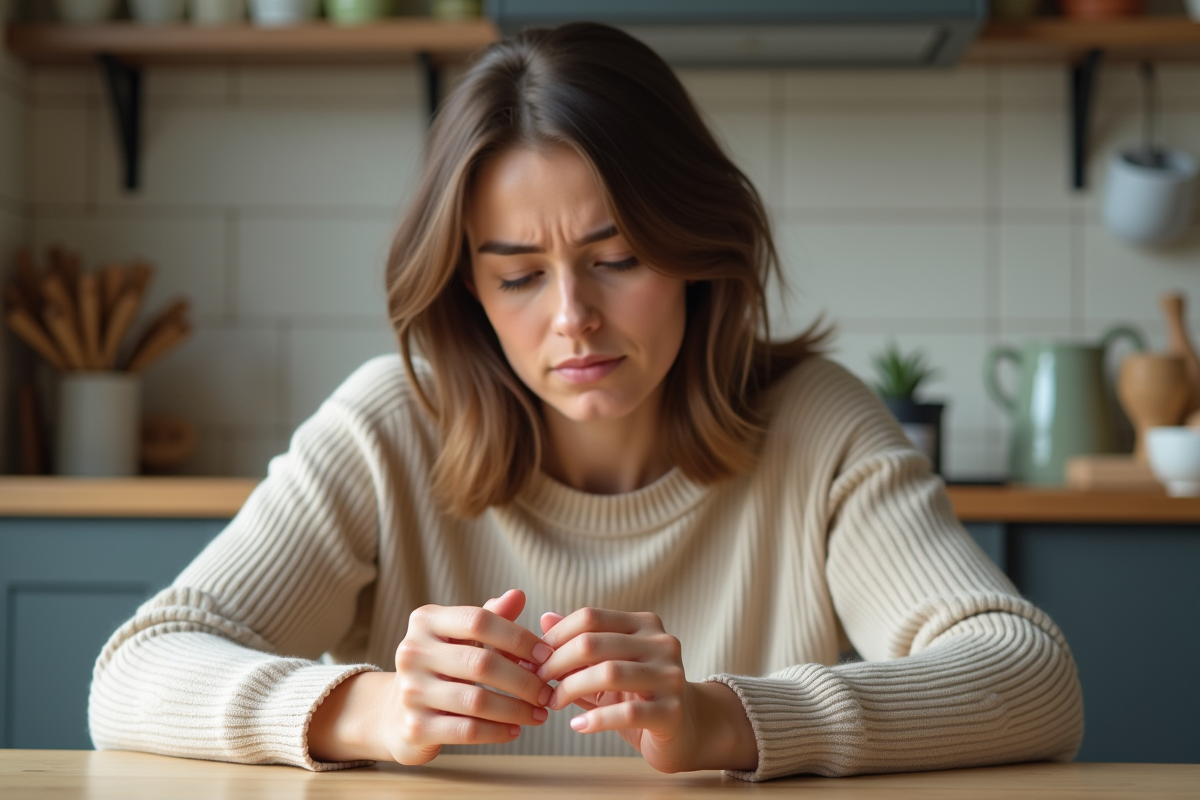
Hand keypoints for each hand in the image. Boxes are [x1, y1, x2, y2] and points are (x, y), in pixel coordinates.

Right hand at [309, 589, 553, 764]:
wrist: (395, 713)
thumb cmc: (442, 667)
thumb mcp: (461, 638)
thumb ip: (491, 617)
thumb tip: (518, 595)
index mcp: (425, 622)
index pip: (479, 620)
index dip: (518, 637)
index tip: (546, 655)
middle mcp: (412, 652)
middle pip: (481, 663)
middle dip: (524, 679)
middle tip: (548, 691)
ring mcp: (411, 691)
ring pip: (477, 701)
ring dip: (516, 709)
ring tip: (540, 713)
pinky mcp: (414, 727)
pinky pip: (467, 730)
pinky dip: (498, 731)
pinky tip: (516, 729)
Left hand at [536, 608, 756, 773]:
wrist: (686, 730)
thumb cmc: (639, 695)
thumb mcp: (608, 664)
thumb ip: (580, 642)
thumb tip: (544, 617)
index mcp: (645, 625)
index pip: (591, 617)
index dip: (556, 636)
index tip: (534, 658)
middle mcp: (662, 643)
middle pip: (594, 642)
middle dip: (557, 662)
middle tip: (537, 682)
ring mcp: (671, 677)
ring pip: (608, 673)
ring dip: (570, 689)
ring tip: (552, 703)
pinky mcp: (673, 712)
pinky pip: (627, 713)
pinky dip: (596, 720)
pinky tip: (577, 726)